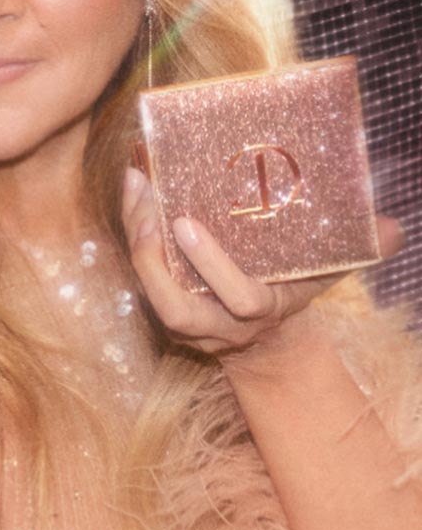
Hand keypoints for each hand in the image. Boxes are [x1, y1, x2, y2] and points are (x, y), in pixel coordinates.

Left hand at [121, 165, 402, 366]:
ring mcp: (186, 323)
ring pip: (150, 294)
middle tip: (150, 208)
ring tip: (137, 190)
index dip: (212, 267)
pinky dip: (134, 232)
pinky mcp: (162, 306)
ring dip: (139, 242)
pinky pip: (140, 274)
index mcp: (264, 313)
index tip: (188, 224)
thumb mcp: (327, 273)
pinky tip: (134, 189)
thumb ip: (359, 251)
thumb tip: (394, 228)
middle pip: (175, 308)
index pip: (241, 300)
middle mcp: (218, 325)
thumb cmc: (295, 288)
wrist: (265, 340)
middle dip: (155, 261)